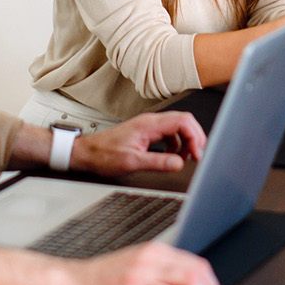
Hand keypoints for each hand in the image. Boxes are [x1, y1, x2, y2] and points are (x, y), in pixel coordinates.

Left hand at [73, 111, 205, 174]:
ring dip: (186, 142)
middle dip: (195, 138)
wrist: (87, 152)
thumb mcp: (132, 162)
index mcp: (149, 125)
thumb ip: (158, 162)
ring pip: (178, 127)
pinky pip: (169, 134)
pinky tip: (172, 157)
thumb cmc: (104, 155)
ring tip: (186, 158)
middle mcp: (151, 122)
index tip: (197, 154)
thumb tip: (178, 163)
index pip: (183, 121)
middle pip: (184, 121)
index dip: (195, 137)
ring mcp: (149, 126)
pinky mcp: (147, 132)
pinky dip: (176, 145)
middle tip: (197, 156)